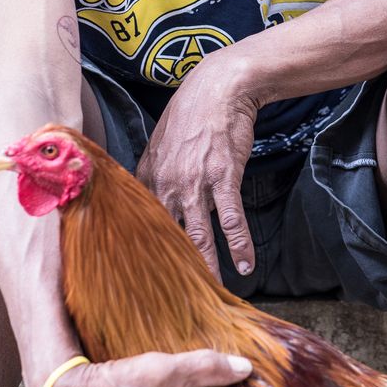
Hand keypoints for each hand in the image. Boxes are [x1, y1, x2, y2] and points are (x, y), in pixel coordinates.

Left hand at [136, 50, 258, 280]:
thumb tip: (149, 201)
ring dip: (207, 266)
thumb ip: (153, 175)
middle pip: (166, 237)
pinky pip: (232, 219)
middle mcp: (166, 184)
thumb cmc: (190, 115)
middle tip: (174, 298)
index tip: (145, 278)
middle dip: (171, 269)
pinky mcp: (224, 177)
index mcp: (147, 177)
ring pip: (199, 235)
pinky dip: (240, 244)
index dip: (143, 253)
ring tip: (212, 292)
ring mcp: (195, 182)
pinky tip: (246, 264)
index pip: (139, 224)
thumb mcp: (159, 144)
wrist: (218, 88)